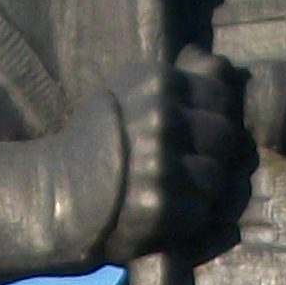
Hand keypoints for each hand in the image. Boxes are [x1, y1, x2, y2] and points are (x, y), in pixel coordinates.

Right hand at [89, 53, 242, 261]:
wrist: (59, 191)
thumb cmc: (104, 142)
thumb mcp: (135, 93)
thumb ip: (185, 79)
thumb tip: (223, 65)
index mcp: (157, 81)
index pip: (220, 94)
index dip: (214, 118)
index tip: (194, 134)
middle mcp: (160, 115)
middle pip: (226, 136)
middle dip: (212, 155)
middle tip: (184, 168)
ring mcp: (159, 159)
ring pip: (217, 177)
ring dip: (202, 191)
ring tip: (172, 192)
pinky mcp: (159, 203)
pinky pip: (202, 212)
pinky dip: (188, 219)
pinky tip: (163, 213)